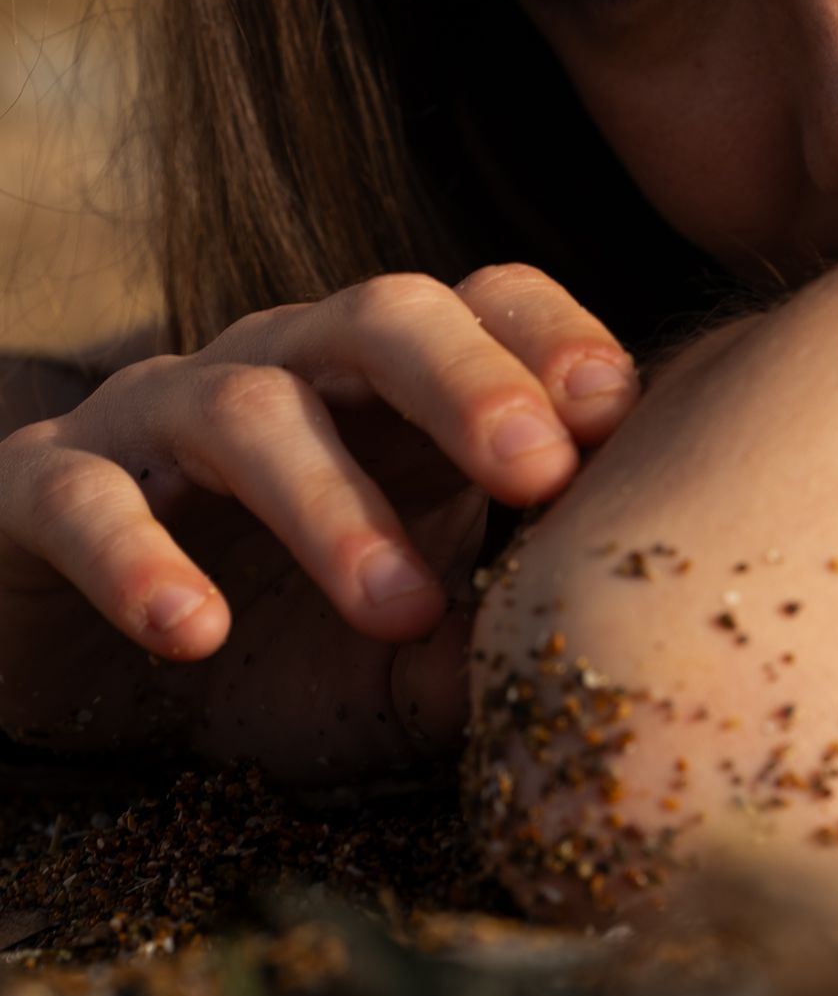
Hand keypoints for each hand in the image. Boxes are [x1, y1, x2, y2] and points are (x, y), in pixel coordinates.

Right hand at [0, 264, 640, 778]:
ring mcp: (159, 416)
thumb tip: (599, 652)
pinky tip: (190, 631)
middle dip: (468, 383)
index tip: (621, 414)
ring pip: (250, 409)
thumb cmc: (273, 659)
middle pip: (383, 316)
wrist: (79, 695)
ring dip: (331, 505)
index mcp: (391, 391)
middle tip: (538, 471)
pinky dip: (138, 555)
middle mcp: (283, 371)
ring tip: (398, 608)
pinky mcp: (40, 484)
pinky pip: (86, 494)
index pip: (485, 301)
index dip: (553, 336)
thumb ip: (488, 649)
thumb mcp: (399, 671)